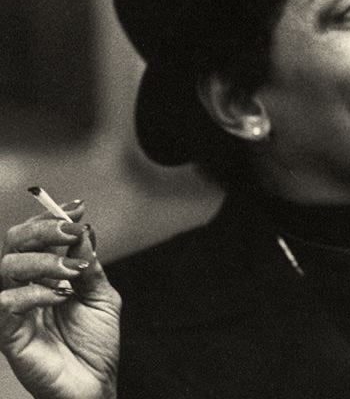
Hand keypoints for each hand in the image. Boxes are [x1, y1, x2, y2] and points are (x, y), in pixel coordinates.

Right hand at [0, 201, 120, 398]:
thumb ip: (90, 264)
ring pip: (8, 266)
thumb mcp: (101, 295)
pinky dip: (35, 292)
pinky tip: (61, 296)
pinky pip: (5, 303)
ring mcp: (15, 309)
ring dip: (44, 260)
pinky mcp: (8, 334)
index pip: (36, 236)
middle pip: (14, 242)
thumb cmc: (95, 343)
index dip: (53, 216)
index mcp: (46, 274)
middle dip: (43, 229)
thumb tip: (83, 229)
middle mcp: (26, 286)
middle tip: (70, 230)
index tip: (78, 208)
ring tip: (72, 271)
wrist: (94, 385)